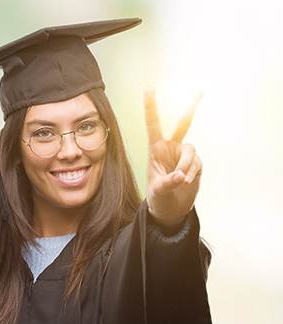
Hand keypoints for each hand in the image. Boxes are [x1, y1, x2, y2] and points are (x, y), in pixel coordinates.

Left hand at [144, 86, 202, 227]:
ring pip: (191, 150)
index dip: (151, 106)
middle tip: (199, 89)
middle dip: (190, 107)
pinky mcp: (195, 165)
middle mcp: (170, 148)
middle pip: (182, 124)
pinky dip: (192, 173)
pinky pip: (197, 164)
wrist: (169, 210)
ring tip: (181, 179)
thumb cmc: (157, 198)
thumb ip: (168, 183)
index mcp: (155, 149)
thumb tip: (181, 176)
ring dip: (187, 164)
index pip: (153, 124)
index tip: (149, 88)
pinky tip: (186, 183)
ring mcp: (183, 156)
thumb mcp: (157, 192)